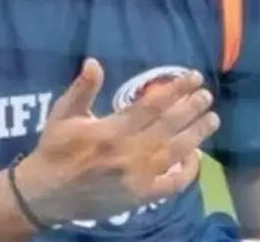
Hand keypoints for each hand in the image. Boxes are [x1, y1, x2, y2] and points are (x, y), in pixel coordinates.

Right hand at [12, 58, 219, 225]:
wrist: (48, 193)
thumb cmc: (55, 149)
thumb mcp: (62, 114)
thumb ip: (82, 89)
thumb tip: (94, 62)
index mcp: (110, 130)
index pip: (151, 105)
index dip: (175, 89)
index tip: (193, 77)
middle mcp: (129, 153)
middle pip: (169, 126)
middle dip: (191, 108)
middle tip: (206, 95)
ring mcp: (138, 177)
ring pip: (176, 152)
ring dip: (197, 134)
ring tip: (212, 119)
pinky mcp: (142, 196)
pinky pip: (174, 183)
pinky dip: (189, 170)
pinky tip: (196, 156)